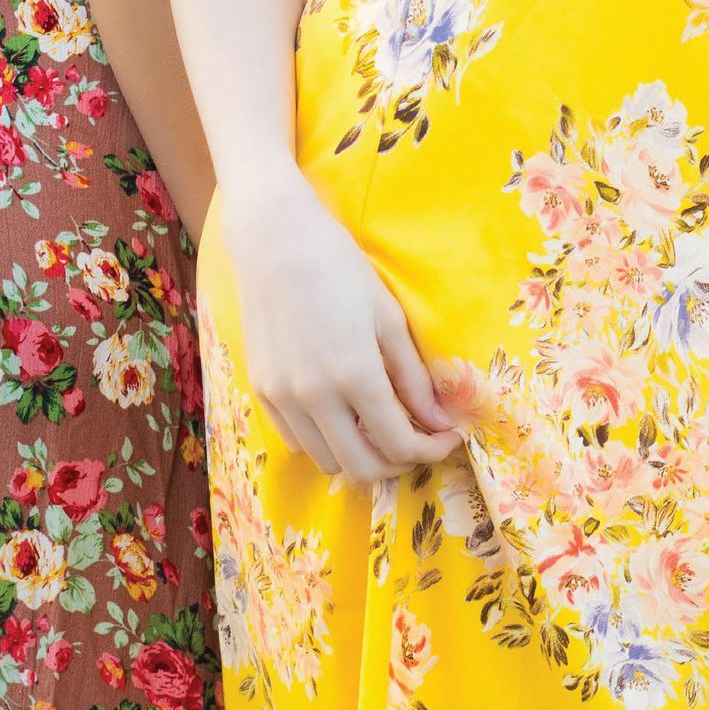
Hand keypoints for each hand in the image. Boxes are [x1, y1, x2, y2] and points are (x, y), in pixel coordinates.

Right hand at [218, 173, 461, 486]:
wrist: (274, 241)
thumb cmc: (340, 269)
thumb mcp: (388, 318)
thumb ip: (413, 378)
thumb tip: (439, 423)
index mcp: (355, 375)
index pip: (399, 443)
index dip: (431, 450)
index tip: (447, 437)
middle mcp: (314, 396)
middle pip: (362, 468)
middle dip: (399, 463)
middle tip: (417, 441)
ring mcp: (282, 397)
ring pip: (327, 461)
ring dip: (360, 456)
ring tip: (379, 427)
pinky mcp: (261, 390)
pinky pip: (297, 440)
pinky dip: (325, 442)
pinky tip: (342, 415)